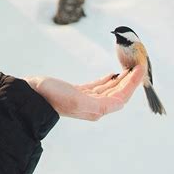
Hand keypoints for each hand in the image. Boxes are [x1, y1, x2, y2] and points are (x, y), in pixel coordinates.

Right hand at [22, 65, 144, 120]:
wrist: (32, 96)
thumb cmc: (52, 96)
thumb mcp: (77, 99)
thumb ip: (100, 103)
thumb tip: (120, 102)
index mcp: (96, 109)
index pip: (122, 96)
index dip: (133, 83)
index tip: (141, 68)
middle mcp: (94, 107)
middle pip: (118, 93)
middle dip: (130, 80)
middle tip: (139, 64)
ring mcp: (86, 100)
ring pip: (110, 90)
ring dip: (121, 80)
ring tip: (129, 68)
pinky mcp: (78, 93)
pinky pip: (99, 87)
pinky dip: (107, 80)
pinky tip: (112, 74)